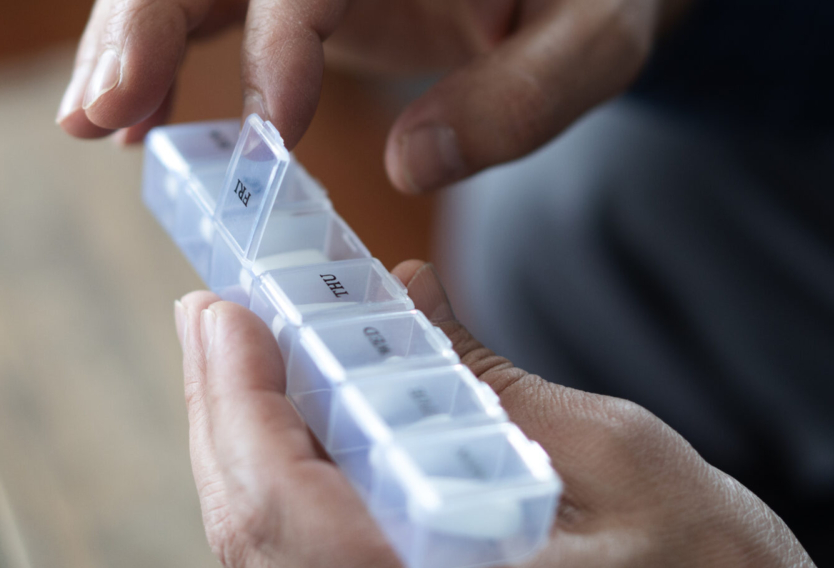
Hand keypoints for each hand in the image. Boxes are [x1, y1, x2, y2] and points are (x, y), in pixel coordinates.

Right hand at [60, 0, 706, 191]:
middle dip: (147, 9)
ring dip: (131, 28)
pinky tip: (131, 117)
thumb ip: (523, 101)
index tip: (275, 135)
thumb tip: (410, 163)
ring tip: (93, 126)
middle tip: (104, 114)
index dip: (282, 28)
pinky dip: (161, 44)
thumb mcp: (603, 42)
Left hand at [174, 260, 813, 567]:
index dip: (237, 405)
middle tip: (216, 318)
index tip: (220, 312)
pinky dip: (294, 496)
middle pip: (253, 538)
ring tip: (250, 360)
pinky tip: (309, 433)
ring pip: (272, 561)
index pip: (282, 512)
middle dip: (223, 417)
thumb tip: (405, 293)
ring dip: (249, 454)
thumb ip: (492, 384)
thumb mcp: (618, 461)